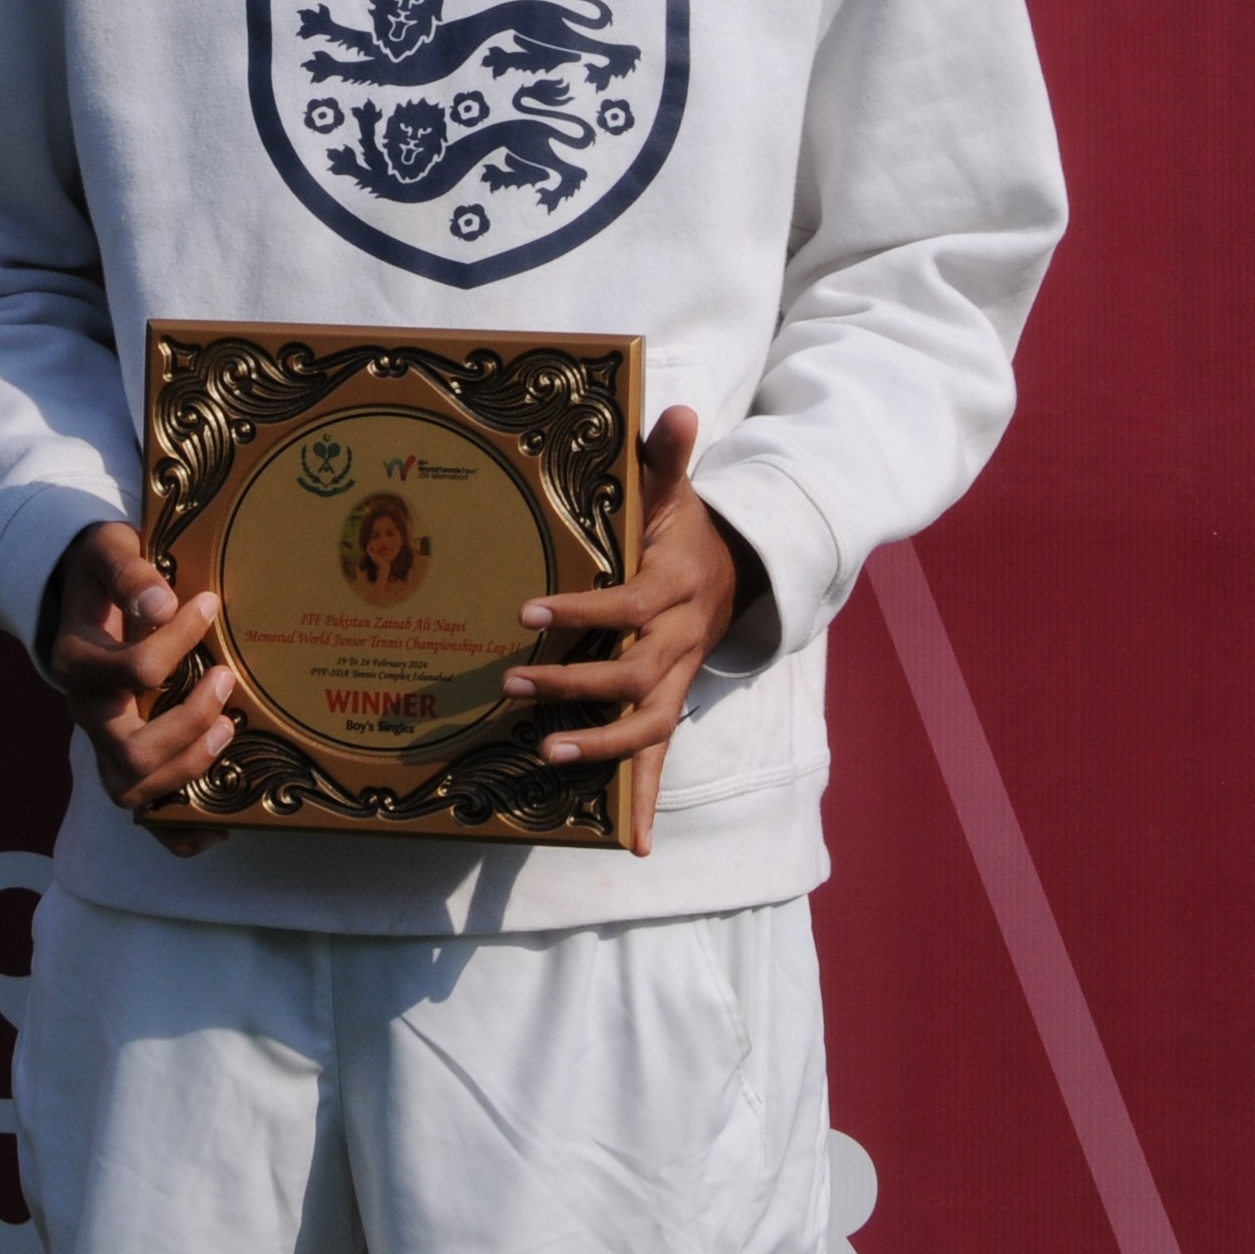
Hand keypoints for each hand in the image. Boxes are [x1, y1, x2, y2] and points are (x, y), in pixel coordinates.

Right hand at [43, 520, 232, 851]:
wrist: (85, 591)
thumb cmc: (104, 571)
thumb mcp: (110, 551)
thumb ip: (130, 573)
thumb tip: (162, 606)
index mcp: (75, 661)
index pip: (132, 672)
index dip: (178, 642)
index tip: (208, 605)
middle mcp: (84, 710)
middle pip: (130, 748)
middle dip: (188, 721)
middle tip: (225, 680)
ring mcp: (102, 740)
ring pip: (134, 786)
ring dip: (188, 766)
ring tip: (227, 731)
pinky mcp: (121, 758)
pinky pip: (142, 812)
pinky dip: (174, 830)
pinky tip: (216, 827)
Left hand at [506, 407, 751, 852]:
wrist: (739, 574)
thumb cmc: (689, 531)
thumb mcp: (678, 491)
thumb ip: (668, 455)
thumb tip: (674, 407)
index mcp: (673, 589)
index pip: (626, 605)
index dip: (580, 610)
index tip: (528, 611)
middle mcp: (678, 643)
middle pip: (631, 676)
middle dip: (574, 685)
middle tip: (515, 685)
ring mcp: (675, 682)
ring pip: (646, 728)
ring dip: (600, 749)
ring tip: (548, 756)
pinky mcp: (669, 708)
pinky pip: (657, 761)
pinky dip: (645, 804)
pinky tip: (631, 846)